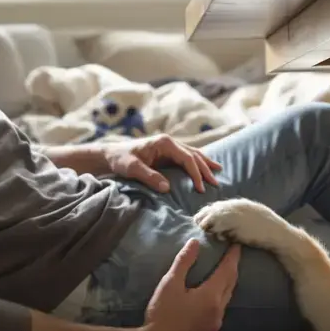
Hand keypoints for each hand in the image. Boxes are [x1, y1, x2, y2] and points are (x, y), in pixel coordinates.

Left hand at [104, 133, 221, 192]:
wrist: (111, 154)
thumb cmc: (120, 160)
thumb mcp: (132, 169)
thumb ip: (149, 177)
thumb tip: (167, 188)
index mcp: (164, 143)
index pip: (187, 158)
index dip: (196, 173)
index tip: (200, 188)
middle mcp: (169, 142)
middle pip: (194, 155)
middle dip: (205, 169)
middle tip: (215, 183)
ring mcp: (169, 146)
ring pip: (193, 154)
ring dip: (205, 163)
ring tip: (218, 171)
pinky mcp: (167, 152)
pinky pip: (187, 156)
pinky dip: (197, 162)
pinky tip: (205, 166)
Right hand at [139, 240, 240, 330]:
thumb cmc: (162, 313)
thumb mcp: (170, 283)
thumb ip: (184, 261)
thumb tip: (195, 242)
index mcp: (211, 296)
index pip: (227, 271)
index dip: (232, 257)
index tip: (236, 244)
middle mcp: (218, 310)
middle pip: (230, 285)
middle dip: (232, 269)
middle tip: (232, 256)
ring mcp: (214, 324)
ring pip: (226, 299)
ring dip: (227, 284)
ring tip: (224, 273)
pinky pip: (220, 310)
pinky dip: (220, 298)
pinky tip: (213, 297)